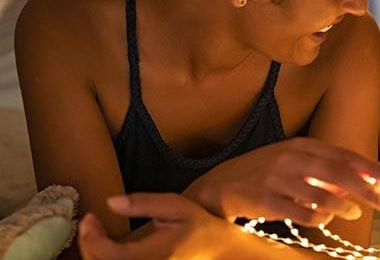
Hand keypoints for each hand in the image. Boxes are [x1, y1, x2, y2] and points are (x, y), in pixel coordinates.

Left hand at [79, 193, 234, 259]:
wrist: (215, 247)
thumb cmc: (197, 225)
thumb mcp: (174, 206)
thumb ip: (143, 203)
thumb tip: (111, 202)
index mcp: (156, 253)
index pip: (111, 255)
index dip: (92, 238)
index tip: (89, 217)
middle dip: (87, 244)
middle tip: (89, 222)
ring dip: (93, 253)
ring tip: (94, 232)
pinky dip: (103, 257)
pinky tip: (104, 245)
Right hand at [185, 137, 379, 226]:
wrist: (219, 185)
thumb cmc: (264, 174)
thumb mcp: (294, 163)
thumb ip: (324, 172)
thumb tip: (359, 186)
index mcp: (301, 146)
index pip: (343, 155)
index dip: (370, 168)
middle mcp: (291, 158)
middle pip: (339, 174)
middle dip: (367, 189)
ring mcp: (277, 178)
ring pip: (322, 195)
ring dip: (345, 206)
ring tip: (355, 213)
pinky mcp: (265, 200)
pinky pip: (301, 213)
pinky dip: (318, 219)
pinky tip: (323, 220)